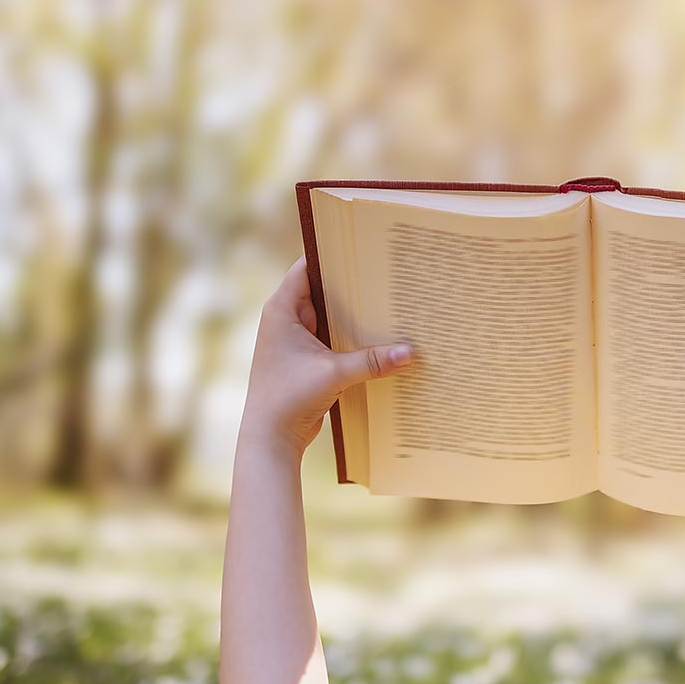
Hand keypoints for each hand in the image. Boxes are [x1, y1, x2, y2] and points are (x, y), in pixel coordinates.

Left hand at [238, 259, 415, 455]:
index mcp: (282, 310)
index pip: (307, 268)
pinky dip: (355, 336)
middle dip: (353, 284)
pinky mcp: (309, 360)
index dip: (332, 254)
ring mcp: (298, 340)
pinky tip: (382, 336)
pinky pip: (336, 338)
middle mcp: (287, 320)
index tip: (362, 244)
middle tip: (387, 272)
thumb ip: (374, 360)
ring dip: (356, 314)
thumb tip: (413, 351)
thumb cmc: (288, 398)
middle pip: (324, 290)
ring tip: (391, 301)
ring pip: (332, 316)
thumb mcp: (334, 374)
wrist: (270, 438)